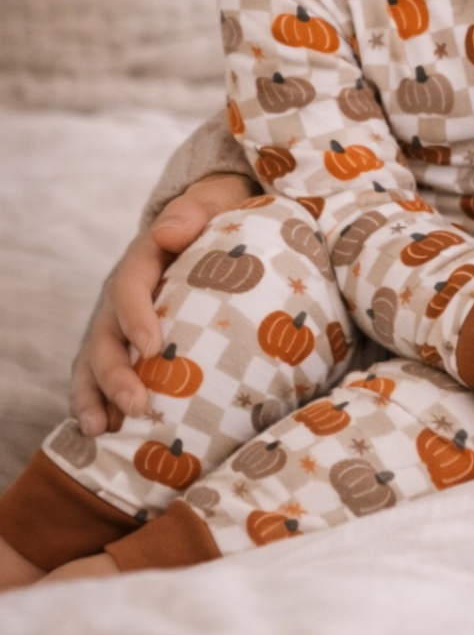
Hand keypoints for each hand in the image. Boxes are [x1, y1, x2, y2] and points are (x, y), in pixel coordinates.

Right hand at [68, 172, 254, 434]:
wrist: (214, 220)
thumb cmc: (218, 215)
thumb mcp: (211, 202)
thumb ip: (193, 211)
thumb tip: (171, 231)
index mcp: (142, 260)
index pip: (129, 287)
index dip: (135, 317)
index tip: (153, 347)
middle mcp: (124, 295)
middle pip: (106, 334)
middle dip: (115, 372)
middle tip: (137, 404)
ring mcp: (121, 322)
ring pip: (96, 359)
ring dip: (96, 396)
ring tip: (100, 430)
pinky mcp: (127, 344)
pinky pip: (104, 374)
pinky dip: (101, 402)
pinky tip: (105, 432)